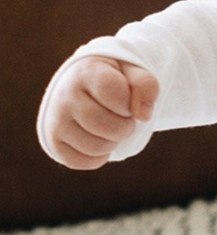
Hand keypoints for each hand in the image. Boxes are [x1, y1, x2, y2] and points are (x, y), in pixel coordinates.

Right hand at [43, 56, 159, 169]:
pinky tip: (98, 139)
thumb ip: (146, 85)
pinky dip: (98, 157)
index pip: (116, 95)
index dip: (129, 104)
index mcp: (85, 72)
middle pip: (107, 126)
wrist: (82, 88)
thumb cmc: (114, 81)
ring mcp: (55, 120)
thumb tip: (143, 115)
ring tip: (110, 128)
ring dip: (113, 143)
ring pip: (96, 147)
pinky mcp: (52, 142)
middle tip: (122, 119)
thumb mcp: (133, 73)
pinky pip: (82, 162)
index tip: (125, 101)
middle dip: (125, 127)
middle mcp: (64, 95)